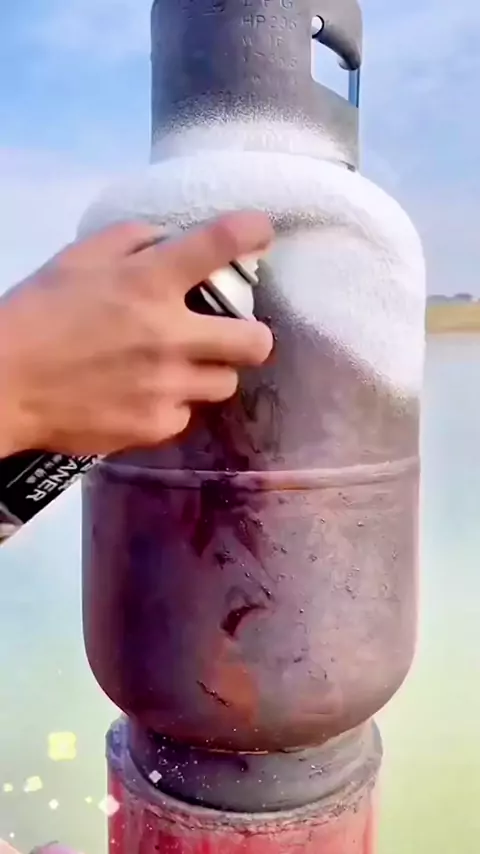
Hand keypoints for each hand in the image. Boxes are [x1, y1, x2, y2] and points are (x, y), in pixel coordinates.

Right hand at [0, 212, 273, 456]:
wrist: (3, 386)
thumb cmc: (35, 315)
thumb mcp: (76, 260)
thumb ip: (130, 242)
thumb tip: (169, 241)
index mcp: (149, 283)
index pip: (219, 245)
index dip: (250, 231)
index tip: (260, 233)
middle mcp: (171, 336)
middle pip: (256, 342)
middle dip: (250, 336)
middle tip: (230, 335)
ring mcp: (167, 387)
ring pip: (225, 383)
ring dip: (209, 372)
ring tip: (177, 368)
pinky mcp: (155, 426)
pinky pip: (185, 414)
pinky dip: (171, 405)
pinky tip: (144, 397)